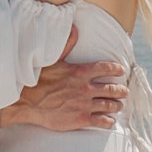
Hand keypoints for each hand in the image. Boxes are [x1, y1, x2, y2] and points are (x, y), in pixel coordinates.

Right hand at [0, 25, 128, 131]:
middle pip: (111, 89)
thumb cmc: (38, 80)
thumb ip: (67, 45)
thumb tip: (75, 29)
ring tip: (119, 106)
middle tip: (125, 92)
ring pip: (108, 105)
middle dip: (120, 90)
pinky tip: (110, 122)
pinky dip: (108, 122)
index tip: (121, 70)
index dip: (116, 69)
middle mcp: (86, 88)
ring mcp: (84, 104)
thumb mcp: (53, 59)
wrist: (27, 101)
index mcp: (80, 72)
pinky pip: (100, 121)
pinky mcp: (80, 119)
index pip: (105, 68)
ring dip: (116, 105)